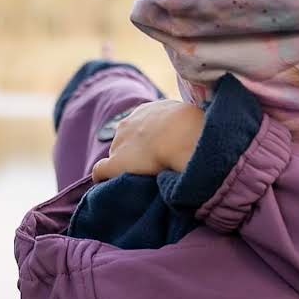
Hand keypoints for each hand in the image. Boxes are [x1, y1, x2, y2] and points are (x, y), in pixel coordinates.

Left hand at [90, 100, 204, 181]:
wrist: (182, 135)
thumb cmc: (193, 127)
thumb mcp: (190, 118)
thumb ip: (185, 125)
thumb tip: (199, 137)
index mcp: (145, 112)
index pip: (140, 129)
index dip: (147, 143)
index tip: (157, 152)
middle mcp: (127, 124)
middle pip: (125, 142)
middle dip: (135, 153)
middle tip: (150, 166)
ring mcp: (118, 144)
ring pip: (115, 156)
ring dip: (124, 166)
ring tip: (138, 178)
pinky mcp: (114, 162)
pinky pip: (100, 171)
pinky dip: (103, 178)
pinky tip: (110, 186)